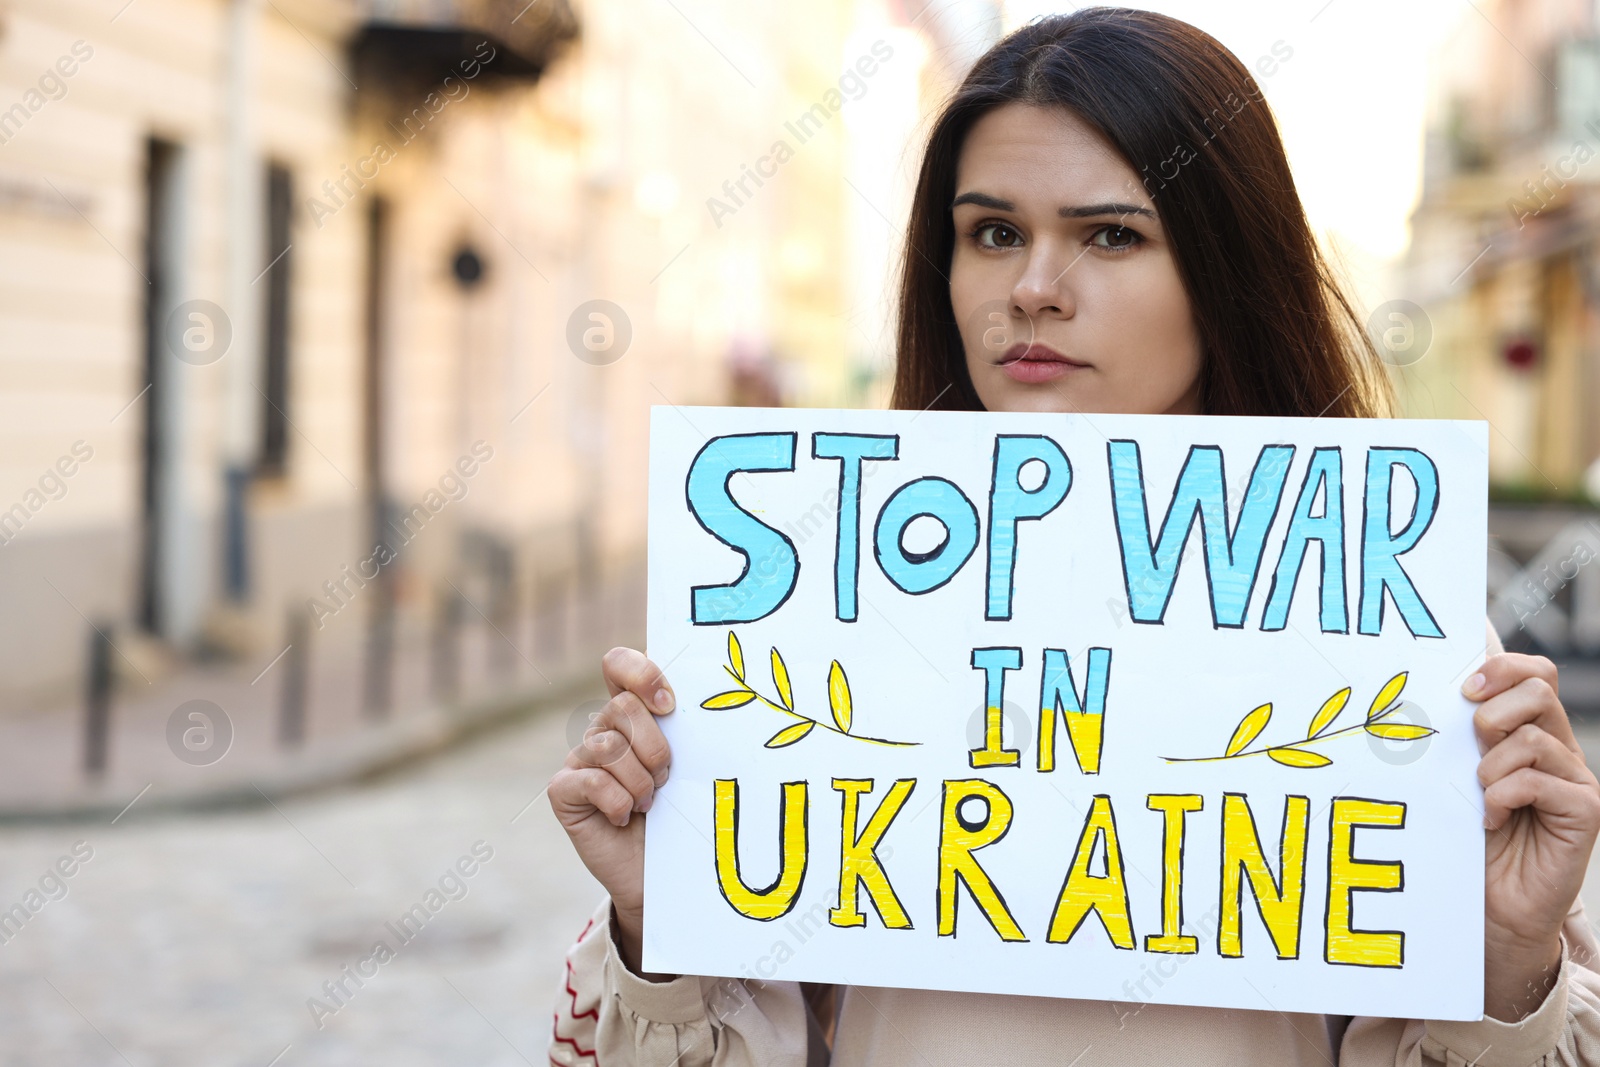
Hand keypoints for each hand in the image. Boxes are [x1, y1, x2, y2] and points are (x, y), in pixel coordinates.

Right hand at [549, 647, 675, 976]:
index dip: (640, 674)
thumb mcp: (690, 767)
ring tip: (649, 804)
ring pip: (608, 745)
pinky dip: (617, 801)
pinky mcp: (564, 791)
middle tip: (666, 778)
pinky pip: (590, 779)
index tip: (669, 704)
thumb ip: (685, 732)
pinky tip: (624, 817)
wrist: (663, 875)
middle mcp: (602, 730)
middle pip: (622, 706)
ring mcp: (579, 759)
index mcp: (633, 714)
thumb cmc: (681, 814)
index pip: (618, 664)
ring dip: (640, 781)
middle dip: (654, 746)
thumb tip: (697, 703)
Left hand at [1468, 653, 1599, 1019]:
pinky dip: (1504, 796)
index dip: (1502, 668)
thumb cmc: (1469, 840)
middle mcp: (1559, 751)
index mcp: (1531, 732)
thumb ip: (1465, 738)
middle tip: (1473, 748)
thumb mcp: (1460, 777)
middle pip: (1540, 690)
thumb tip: (1445, 693)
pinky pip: (1541, 781)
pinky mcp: (1584, 812)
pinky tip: (1492, 819)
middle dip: (1493, 712)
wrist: (1492, 907)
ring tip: (1481, 797)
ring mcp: (1575, 780)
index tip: (1464, 689)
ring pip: (1534, 737)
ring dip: (1492, 766)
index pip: (1535, 673)